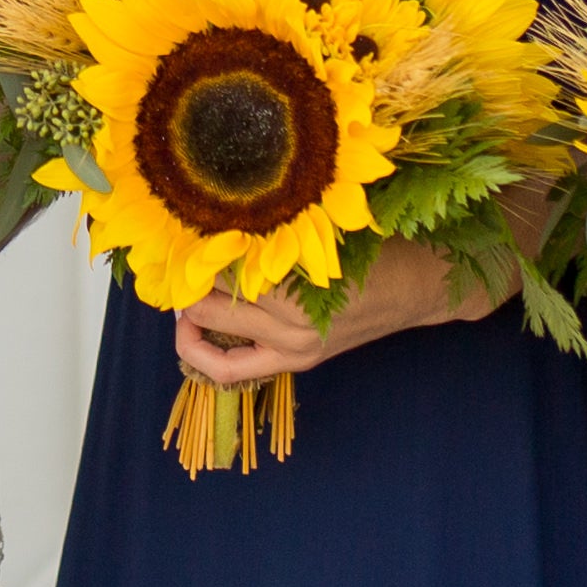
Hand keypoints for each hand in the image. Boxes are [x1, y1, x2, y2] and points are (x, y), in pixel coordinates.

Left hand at [173, 239, 488, 389]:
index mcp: (297, 294)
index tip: (172, 236)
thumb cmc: (376, 248)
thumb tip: (219, 217)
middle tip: (167, 261)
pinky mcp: (298, 361)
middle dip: (182, 285)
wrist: (420, 288)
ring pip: (216, 341)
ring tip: (178, 291)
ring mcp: (293, 350)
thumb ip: (276, 232)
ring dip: (190, 317)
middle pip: (210, 307)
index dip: (190, 256)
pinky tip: (193, 328)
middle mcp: (291, 329)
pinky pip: (236, 369)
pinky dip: (207, 352)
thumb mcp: (325, 231)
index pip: (221, 276)